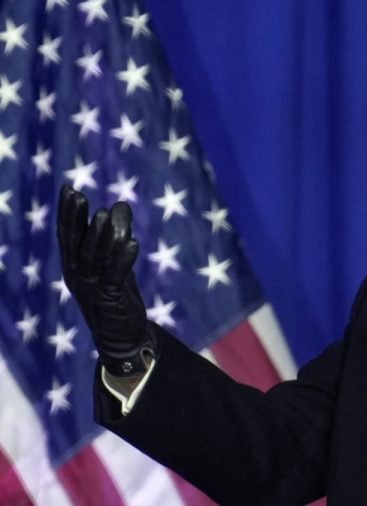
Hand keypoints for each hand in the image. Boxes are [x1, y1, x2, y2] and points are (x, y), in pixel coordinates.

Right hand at [56, 185, 156, 376]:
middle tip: (78, 195)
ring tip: (104, 213)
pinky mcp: (110, 299)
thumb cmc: (116, 296)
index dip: (68, 213)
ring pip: (93, 258)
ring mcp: (92, 288)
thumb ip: (116, 236)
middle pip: (75, 244)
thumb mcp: (115, 263)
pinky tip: (134, 243)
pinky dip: (123, 259)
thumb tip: (120, 204)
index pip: (68, 236)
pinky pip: (115, 276)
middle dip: (76, 219)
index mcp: (75, 266)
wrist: (122, 338)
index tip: (69, 189)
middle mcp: (78, 276)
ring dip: (99, 235)